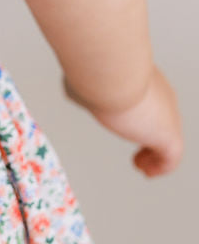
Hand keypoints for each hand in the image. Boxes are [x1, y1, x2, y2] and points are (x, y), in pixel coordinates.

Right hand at [62, 66, 183, 176]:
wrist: (112, 71)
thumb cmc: (97, 72)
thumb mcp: (88, 77)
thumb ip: (86, 86)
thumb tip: (73, 91)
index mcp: (143, 79)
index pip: (150, 100)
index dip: (140, 115)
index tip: (128, 124)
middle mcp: (160, 94)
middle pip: (162, 119)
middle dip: (149, 135)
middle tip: (138, 151)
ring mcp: (167, 115)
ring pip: (168, 138)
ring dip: (154, 153)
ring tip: (141, 165)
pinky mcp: (168, 135)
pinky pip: (170, 157)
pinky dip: (160, 167)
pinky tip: (147, 171)